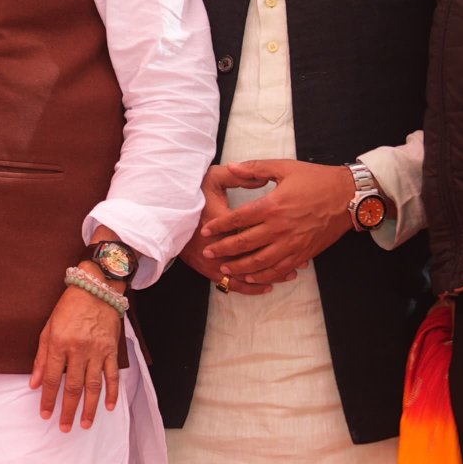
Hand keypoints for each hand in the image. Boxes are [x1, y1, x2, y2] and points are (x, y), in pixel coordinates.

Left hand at [31, 276, 122, 431]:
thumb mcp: (48, 329)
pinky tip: (108, 407)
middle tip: (64, 428)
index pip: (53, 378)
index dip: (48, 399)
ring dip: (90, 408)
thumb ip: (42, 358)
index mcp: (59, 344)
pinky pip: (112, 376)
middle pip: (73, 387)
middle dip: (67, 410)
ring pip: (93, 386)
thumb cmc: (68, 308)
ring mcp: (97, 351)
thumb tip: (35, 383)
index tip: (45, 414)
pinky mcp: (111, 350)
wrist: (96, 290)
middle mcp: (78, 350)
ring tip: (85, 424)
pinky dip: (112, 393)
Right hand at [179, 165, 294, 294]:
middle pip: (253, 255)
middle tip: (302, 257)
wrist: (161, 212)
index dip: (276, 232)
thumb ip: (239, 176)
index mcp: (221, 219)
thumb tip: (263, 179)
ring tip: (290, 274)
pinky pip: (231, 284)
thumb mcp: (212, 178)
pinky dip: (250, 287)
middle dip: (279, 257)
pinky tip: (266, 286)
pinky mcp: (206, 269)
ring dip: (269, 275)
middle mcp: (217, 243)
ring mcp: (211, 260)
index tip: (296, 233)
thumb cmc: (189, 194)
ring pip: (246, 273)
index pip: (252, 228)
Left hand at [200, 159, 353, 283]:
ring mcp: (293, 243)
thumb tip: (232, 167)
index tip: (205, 231)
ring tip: (225, 268)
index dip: (219, 226)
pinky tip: (253, 276)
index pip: (238, 219)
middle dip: (223, 249)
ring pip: (261, 261)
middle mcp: (281, 227)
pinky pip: (281, 268)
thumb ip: (255, 168)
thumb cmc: (316, 179)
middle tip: (207, 253)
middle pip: (245, 243)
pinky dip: (265, 275)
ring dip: (240, 266)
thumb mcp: (284, 167)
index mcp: (273, 206)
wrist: (349, 196)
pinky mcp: (304, 253)